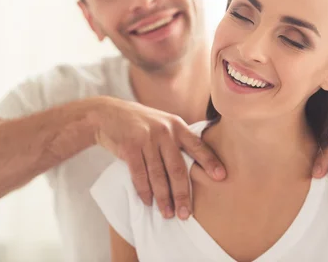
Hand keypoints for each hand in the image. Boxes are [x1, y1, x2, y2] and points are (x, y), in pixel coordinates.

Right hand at [93, 97, 225, 218]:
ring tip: (168, 213)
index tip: (221, 177)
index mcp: (176, 125)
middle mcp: (164, 131)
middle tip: (186, 214)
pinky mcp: (130, 147)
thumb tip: (195, 163)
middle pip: (178, 168)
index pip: (197, 145)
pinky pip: (139, 175)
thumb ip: (177, 138)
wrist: (106, 114)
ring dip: (163, 198)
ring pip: (158, 175)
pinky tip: (148, 202)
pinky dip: (144, 191)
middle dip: (183, 194)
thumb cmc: (139, 122)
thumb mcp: (162, 122)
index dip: (210, 161)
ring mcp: (146, 138)